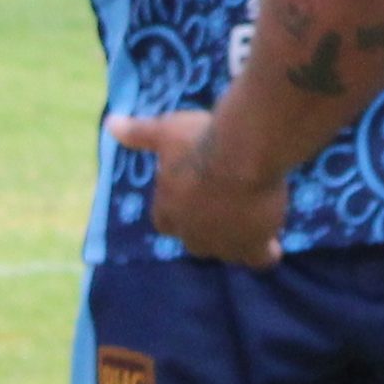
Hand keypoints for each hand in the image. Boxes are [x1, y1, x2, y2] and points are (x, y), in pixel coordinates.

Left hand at [105, 108, 286, 264]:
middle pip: (197, 238)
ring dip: (237, 238)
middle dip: (209, 224)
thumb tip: (111, 124)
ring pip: (228, 250)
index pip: (167, 220)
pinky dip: (265, 252)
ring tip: (253, 218)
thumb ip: (140, 134)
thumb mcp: (167, 131)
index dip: (180, 208)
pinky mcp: (253, 246)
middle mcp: (191, 234)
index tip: (194, 191)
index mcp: (168, 210)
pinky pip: (259, 259)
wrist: (243, 154)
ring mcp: (222, 244)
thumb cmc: (200, 141)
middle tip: (227, 200)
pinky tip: (272, 241)